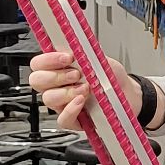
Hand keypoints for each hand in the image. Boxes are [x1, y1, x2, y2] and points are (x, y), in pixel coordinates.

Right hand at [29, 49, 151, 132]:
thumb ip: (82, 52)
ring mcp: (63, 103)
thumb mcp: (98, 58)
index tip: (67, 57)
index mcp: (59, 68)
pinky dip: (70, 110)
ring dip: (66, 92)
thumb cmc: (111, 76)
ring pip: (48, 99)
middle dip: (56, 76)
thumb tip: (72, 44)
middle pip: (37, 81)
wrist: (128, 93)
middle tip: (76, 74)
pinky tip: (81, 102)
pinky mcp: (73, 120)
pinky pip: (62, 119)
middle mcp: (57, 86)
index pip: (38, 64)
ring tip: (85, 88)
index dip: (48, 60)